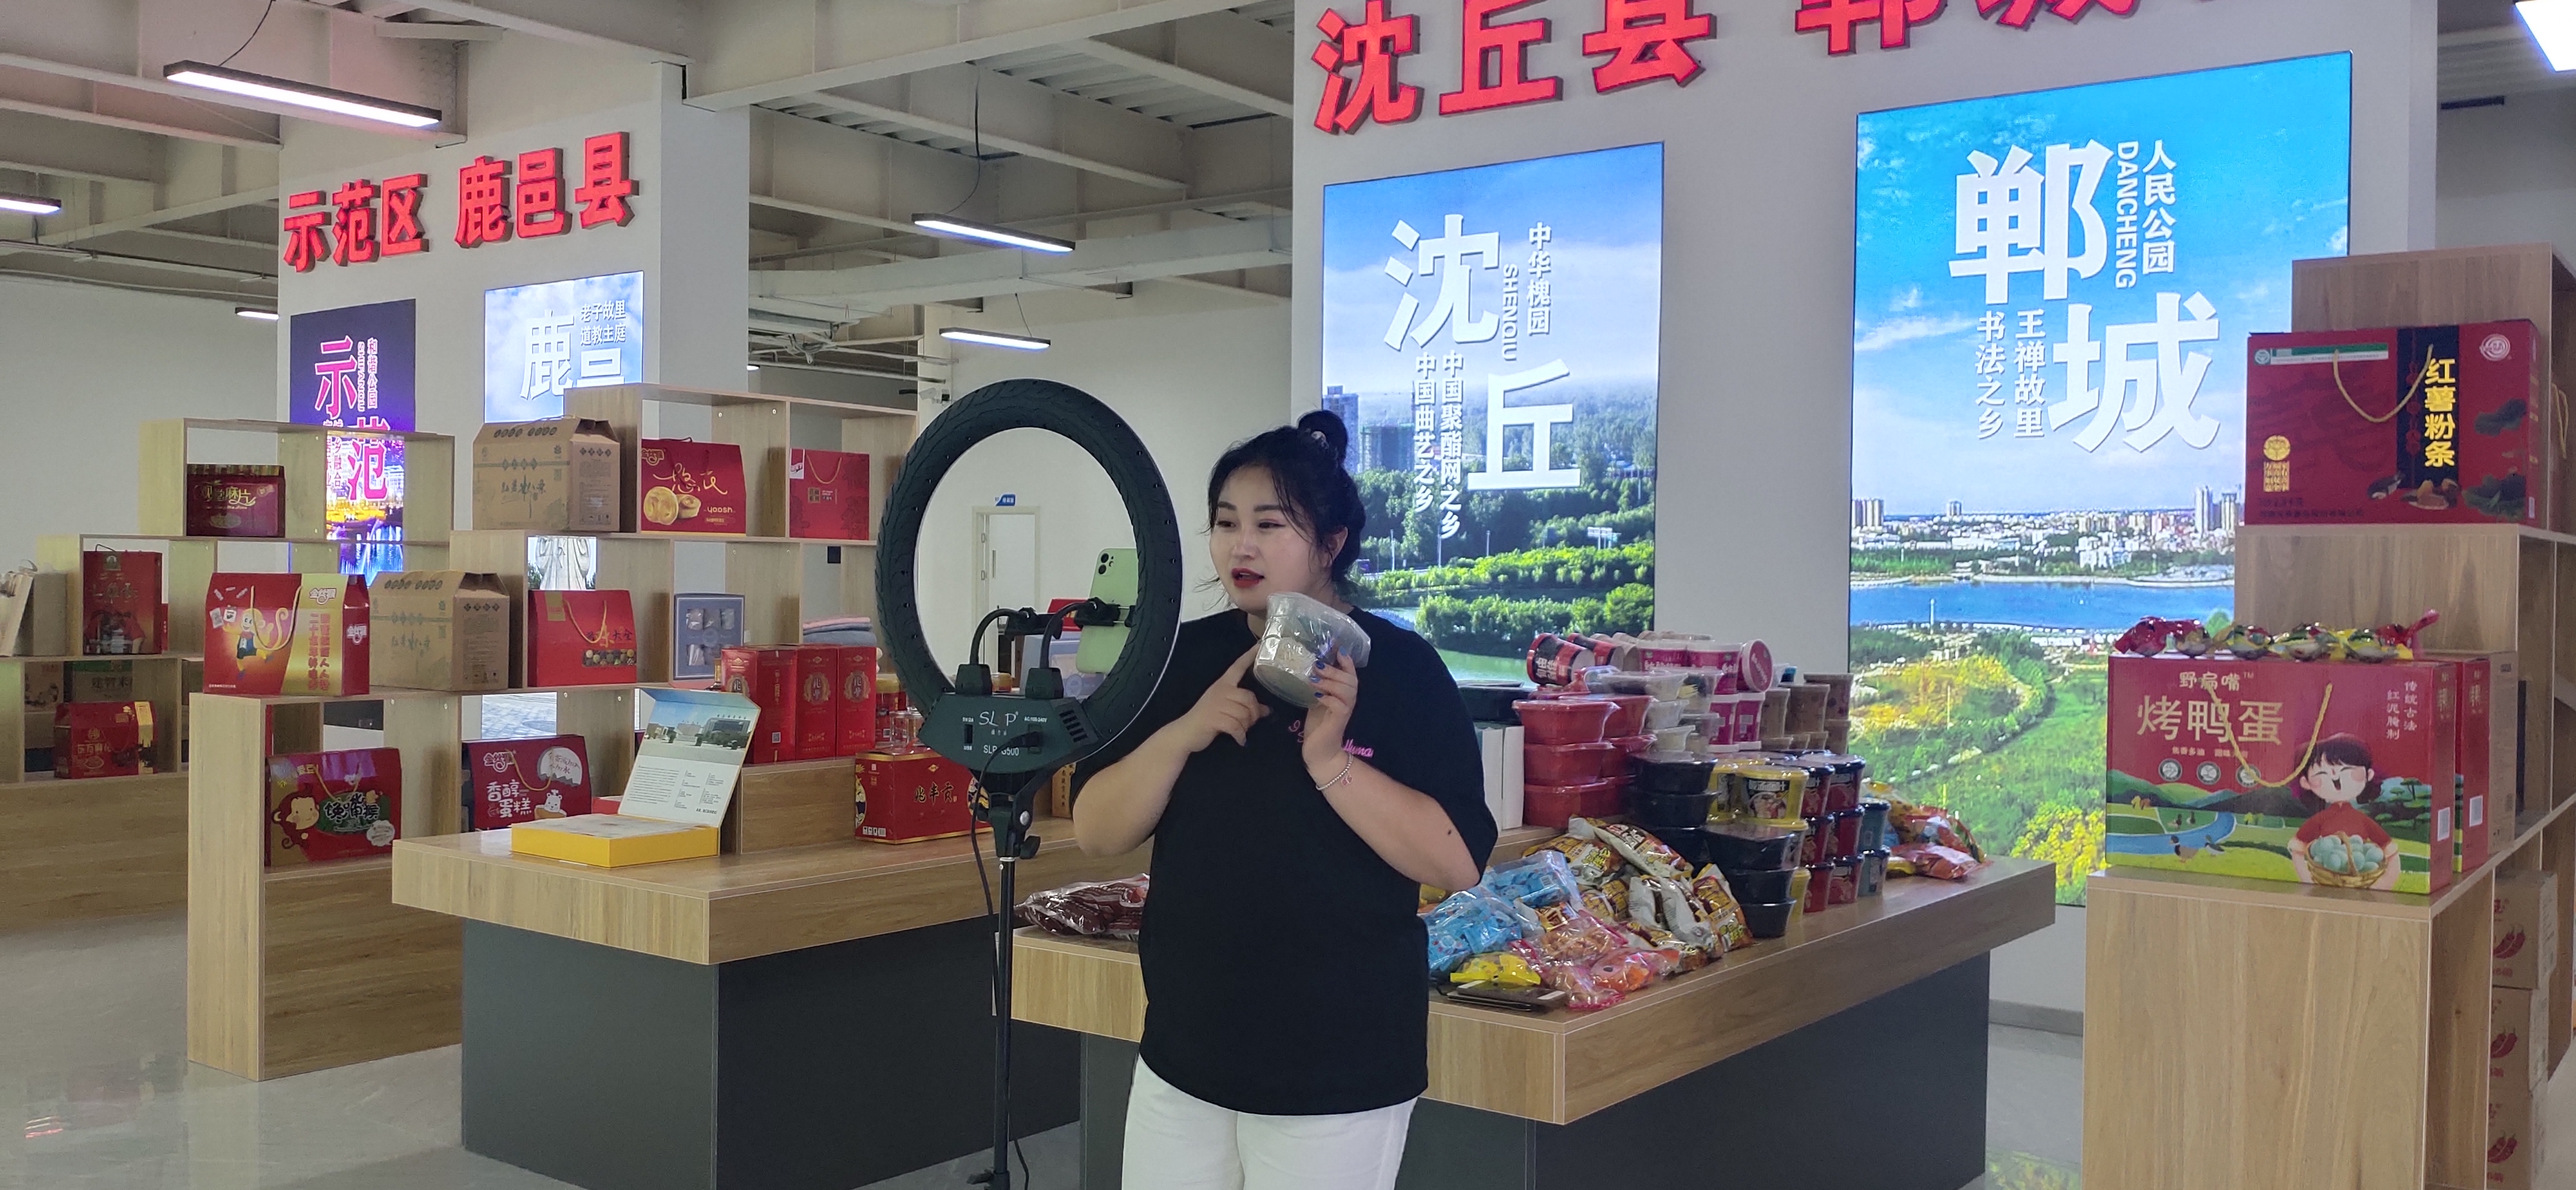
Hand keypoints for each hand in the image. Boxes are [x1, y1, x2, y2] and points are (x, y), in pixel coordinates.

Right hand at [1169, 647, 1265, 752]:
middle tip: (1251, 723)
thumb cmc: (1206, 719)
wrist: (1185, 732)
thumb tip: (1266, 711)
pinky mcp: (1214, 718)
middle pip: (1249, 697)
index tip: (1259, 645)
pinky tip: (1239, 739)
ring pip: (1244, 714)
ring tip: (1242, 731)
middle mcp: (1221, 691)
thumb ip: (1245, 707)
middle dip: (1254, 713)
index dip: (1249, 656)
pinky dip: (1240, 736)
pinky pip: (1236, 726)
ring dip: (1247, 726)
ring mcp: (1217, 704)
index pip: (1237, 667)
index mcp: (1223, 685)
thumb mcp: (1226, 709)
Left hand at [1302, 653, 1358, 774]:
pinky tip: (1316, 696)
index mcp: (1344, 695)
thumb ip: (1319, 686)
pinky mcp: (1339, 721)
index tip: (1336, 648)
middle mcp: (1348, 702)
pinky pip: (1339, 705)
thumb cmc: (1318, 726)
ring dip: (1330, 682)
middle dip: (1334, 670)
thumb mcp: (1317, 700)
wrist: (1321, 753)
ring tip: (1314, 679)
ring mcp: (1345, 711)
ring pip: (1347, 690)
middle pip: (1351, 680)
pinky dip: (1328, 698)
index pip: (1351, 674)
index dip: (1346, 660)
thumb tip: (1309, 666)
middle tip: (1317, 665)